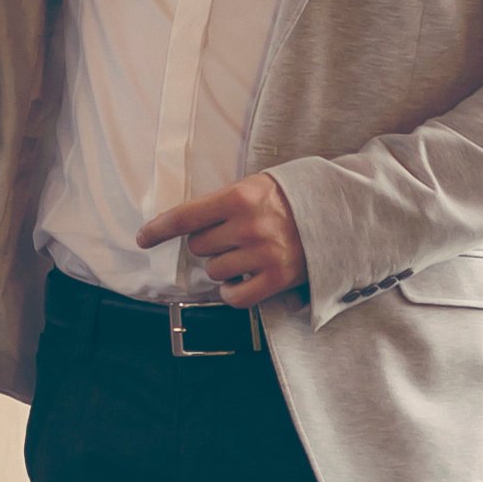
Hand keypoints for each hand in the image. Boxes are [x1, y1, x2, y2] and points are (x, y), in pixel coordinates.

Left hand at [139, 173, 306, 308]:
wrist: (339, 214)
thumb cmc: (292, 198)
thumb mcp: (257, 185)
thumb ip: (223, 201)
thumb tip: (183, 222)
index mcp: (240, 197)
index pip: (186, 216)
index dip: (159, 229)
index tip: (143, 238)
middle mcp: (249, 226)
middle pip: (199, 246)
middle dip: (208, 243)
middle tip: (231, 236)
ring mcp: (263, 254)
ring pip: (214, 271)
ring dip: (222, 267)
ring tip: (245, 255)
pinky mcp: (277, 279)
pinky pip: (235, 296)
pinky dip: (232, 292)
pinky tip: (240, 282)